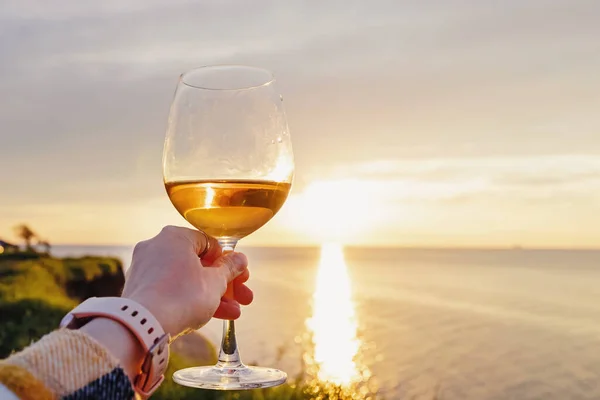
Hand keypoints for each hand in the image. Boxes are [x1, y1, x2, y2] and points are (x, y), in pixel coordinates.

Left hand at [122, 226, 252, 337]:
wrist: (143, 325)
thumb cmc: (182, 297)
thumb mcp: (215, 282)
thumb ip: (230, 268)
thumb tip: (240, 259)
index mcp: (175, 237)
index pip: (209, 243)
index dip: (229, 261)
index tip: (240, 276)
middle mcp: (157, 247)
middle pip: (199, 263)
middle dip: (224, 283)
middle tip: (242, 296)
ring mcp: (146, 268)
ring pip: (186, 279)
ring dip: (211, 295)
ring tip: (233, 313)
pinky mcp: (140, 289)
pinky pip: (171, 290)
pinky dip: (189, 300)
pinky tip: (211, 316)